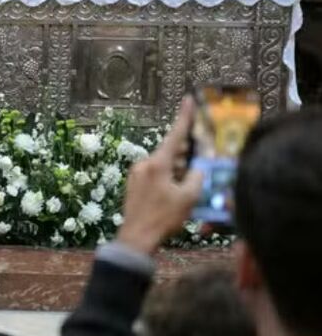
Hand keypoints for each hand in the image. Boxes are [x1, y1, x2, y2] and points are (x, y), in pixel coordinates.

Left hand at [116, 97, 203, 254]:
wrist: (137, 237)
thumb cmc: (164, 217)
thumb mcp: (189, 197)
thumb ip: (197, 177)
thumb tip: (198, 167)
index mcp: (157, 163)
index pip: (175, 135)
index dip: (184, 117)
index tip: (188, 99)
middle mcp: (144, 163)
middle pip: (170, 152)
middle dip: (186, 155)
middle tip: (201, 160)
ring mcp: (136, 173)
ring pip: (163, 164)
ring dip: (178, 169)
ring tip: (189, 184)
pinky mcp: (134, 183)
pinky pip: (155, 173)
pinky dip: (168, 176)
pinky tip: (176, 191)